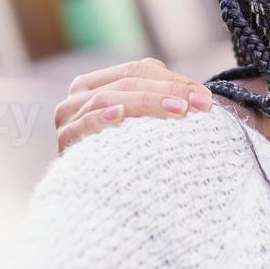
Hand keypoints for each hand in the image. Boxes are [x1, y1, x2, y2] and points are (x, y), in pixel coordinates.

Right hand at [54, 58, 212, 154]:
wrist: (93, 198)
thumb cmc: (127, 154)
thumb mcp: (145, 122)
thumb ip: (165, 100)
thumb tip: (203, 98)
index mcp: (98, 82)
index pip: (138, 70)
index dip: (173, 80)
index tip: (205, 99)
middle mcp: (78, 95)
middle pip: (127, 83)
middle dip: (166, 92)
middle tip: (196, 106)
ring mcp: (69, 117)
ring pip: (108, 98)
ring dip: (145, 102)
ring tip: (177, 111)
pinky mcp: (65, 141)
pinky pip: (83, 125)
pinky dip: (101, 118)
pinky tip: (119, 116)